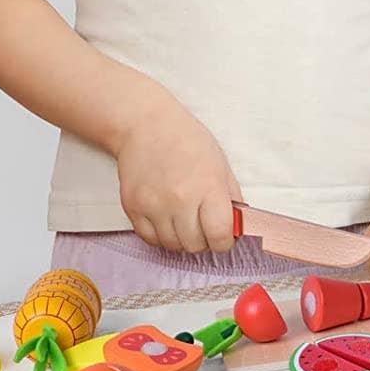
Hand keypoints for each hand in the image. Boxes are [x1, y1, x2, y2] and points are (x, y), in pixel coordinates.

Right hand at [115, 90, 242, 254]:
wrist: (145, 124)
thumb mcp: (220, 164)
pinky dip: (160, 235)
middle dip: (203, 239)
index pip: (220, 236)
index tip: (223, 236)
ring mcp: (153, 205)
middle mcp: (180, 198)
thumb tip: (237, 228)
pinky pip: (150, 239)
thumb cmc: (186, 141)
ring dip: (181, 238)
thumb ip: (231, 199)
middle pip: (195, 245)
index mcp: (208, 186)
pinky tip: (165, 218)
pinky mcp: (133, 207)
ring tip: (183, 218)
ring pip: (173, 246)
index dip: (224, 241)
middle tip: (202, 224)